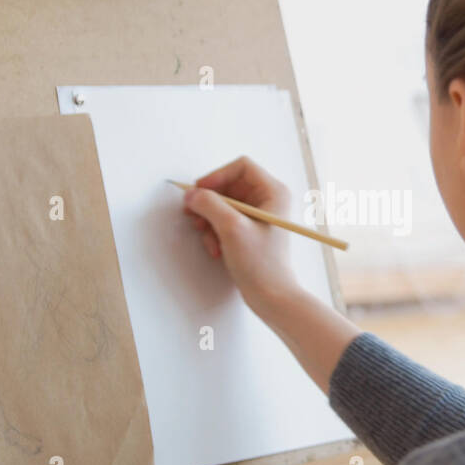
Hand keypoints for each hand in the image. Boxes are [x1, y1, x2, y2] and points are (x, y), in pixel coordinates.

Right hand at [182, 156, 304, 316]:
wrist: (272, 297)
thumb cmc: (261, 264)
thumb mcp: (232, 229)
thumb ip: (209, 205)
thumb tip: (191, 194)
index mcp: (273, 192)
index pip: (241, 167)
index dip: (217, 176)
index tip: (199, 191)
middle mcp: (268, 200)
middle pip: (228, 186)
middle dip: (209, 203)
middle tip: (194, 217)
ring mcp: (258, 216)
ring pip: (222, 204)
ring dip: (209, 220)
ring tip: (208, 239)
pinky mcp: (249, 231)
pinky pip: (224, 221)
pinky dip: (215, 232)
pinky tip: (216, 249)